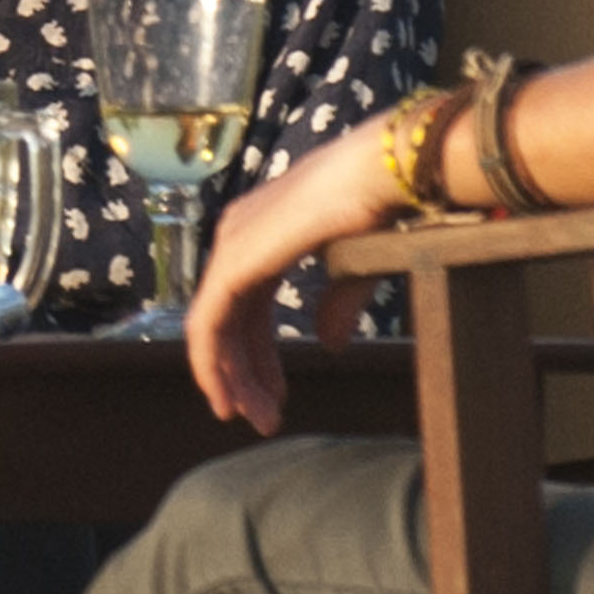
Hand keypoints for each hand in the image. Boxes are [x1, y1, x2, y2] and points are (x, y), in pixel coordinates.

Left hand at [173, 116, 411, 433]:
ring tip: (255, 419)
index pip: (246, 308)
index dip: (257, 357)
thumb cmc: (381, 208)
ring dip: (232, 378)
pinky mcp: (233, 262)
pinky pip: (208, 324)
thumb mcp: (355, 269)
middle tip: (263, 420)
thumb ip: (336, 305)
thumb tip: (329, 344)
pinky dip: (213, 365)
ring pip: (214, 328)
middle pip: (229, 320)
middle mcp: (238, 237)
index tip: (273, 399)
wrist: (385, 173)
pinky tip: (227, 399)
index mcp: (264, 234)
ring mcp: (232, 246)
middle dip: (244, 374)